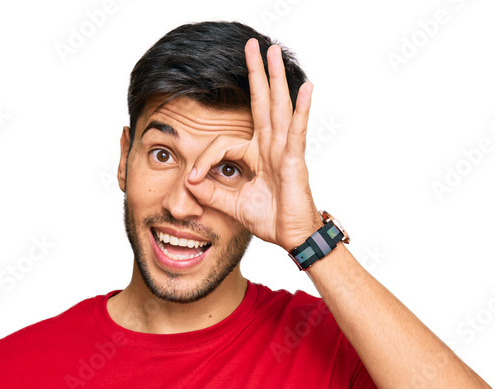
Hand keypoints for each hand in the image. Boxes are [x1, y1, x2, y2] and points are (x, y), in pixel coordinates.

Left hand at [184, 38, 320, 250]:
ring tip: (272, 51)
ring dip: (274, 78)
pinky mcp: (294, 160)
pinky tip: (305, 87)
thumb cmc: (269, 219)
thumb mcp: (232, 205)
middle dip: (255, 74)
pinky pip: (296, 130)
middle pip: (261, 102)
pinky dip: (301, 109)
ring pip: (277, 107)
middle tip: (252, 45)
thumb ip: (211, 193)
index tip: (193, 178)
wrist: (290, 237)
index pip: (225, 142)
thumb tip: (189, 183)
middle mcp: (271, 146)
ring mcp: (284, 150)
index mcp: (257, 155)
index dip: (205, 158)